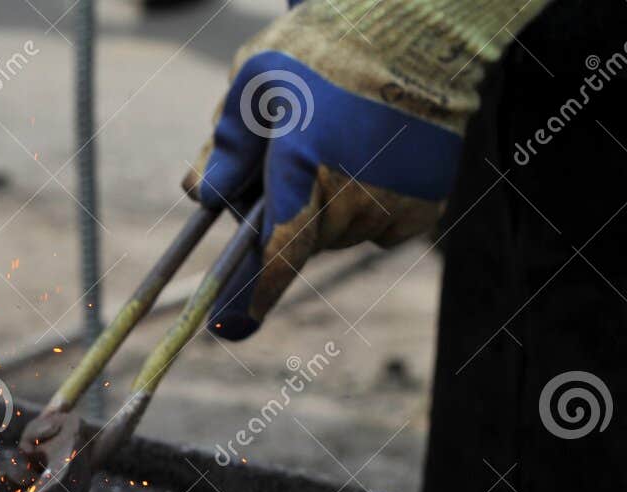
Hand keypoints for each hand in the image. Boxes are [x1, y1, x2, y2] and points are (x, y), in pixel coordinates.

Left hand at [184, 0, 551, 338]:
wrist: (424, 29)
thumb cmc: (329, 48)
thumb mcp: (257, 80)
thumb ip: (226, 145)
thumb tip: (202, 198)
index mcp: (304, 167)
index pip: (277, 254)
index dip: (253, 294)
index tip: (232, 327)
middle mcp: (351, 197)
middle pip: (301, 240)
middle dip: (287, 217)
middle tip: (291, 164)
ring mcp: (391, 207)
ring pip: (339, 236)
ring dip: (327, 209)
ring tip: (336, 149)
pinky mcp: (424, 209)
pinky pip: (378, 229)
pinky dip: (366, 207)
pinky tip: (370, 161)